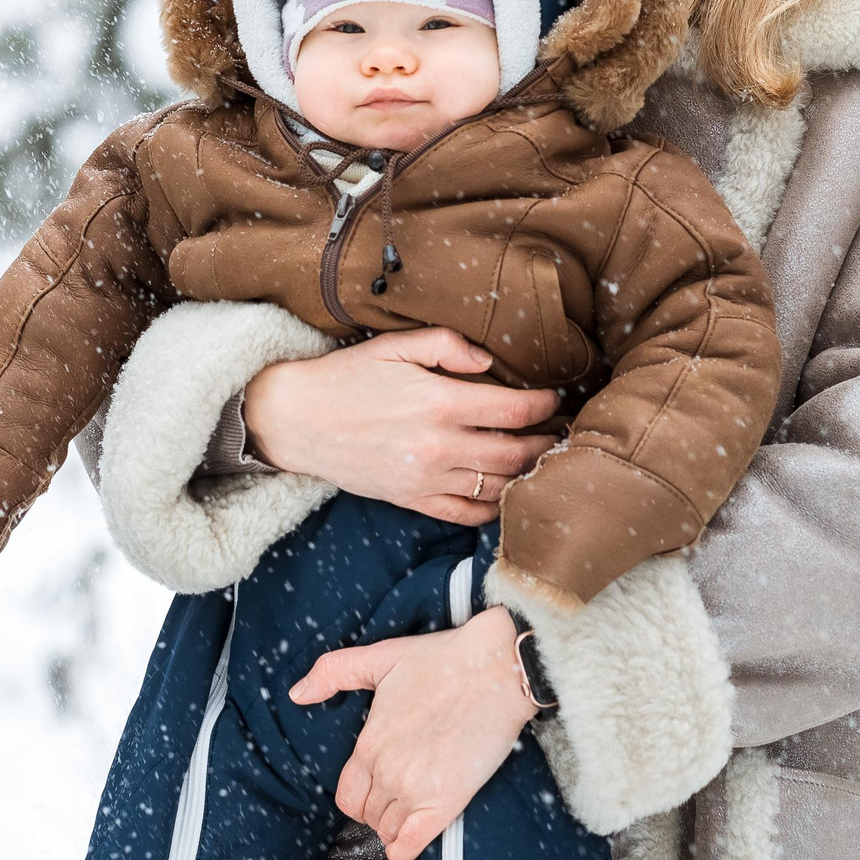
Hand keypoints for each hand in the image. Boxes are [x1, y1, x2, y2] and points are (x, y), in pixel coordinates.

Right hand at [244, 329, 559, 523]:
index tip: (555, 399)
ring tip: (543, 462)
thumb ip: (447, 346)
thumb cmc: (347, 378)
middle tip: (561, 433)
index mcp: (439, 402)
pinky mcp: (412, 500)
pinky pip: (466, 514)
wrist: (297, 420)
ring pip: (497, 486)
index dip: (544, 405)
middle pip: (516, 453)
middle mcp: (439, 446)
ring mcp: (426, 479)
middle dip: (546, 443)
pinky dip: (494, 508)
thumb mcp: (394, 346)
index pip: (515, 410)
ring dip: (528, 476)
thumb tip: (489, 362)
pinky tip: (507, 494)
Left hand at [289, 608, 538, 859]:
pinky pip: (411, 845)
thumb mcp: (380, 656)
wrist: (497, 669)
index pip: (347, 795)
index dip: (359, 794)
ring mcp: (415, 790)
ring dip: (395, 823)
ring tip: (412, 806)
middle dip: (379, 807)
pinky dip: (404, 848)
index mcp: (369, 743)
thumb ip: (333, 672)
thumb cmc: (444, 660)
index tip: (376, 785)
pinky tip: (409, 838)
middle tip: (400, 791)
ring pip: (387, 830)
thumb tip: (297, 694)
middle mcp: (386, 772)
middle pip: (367, 814)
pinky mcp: (446, 802)